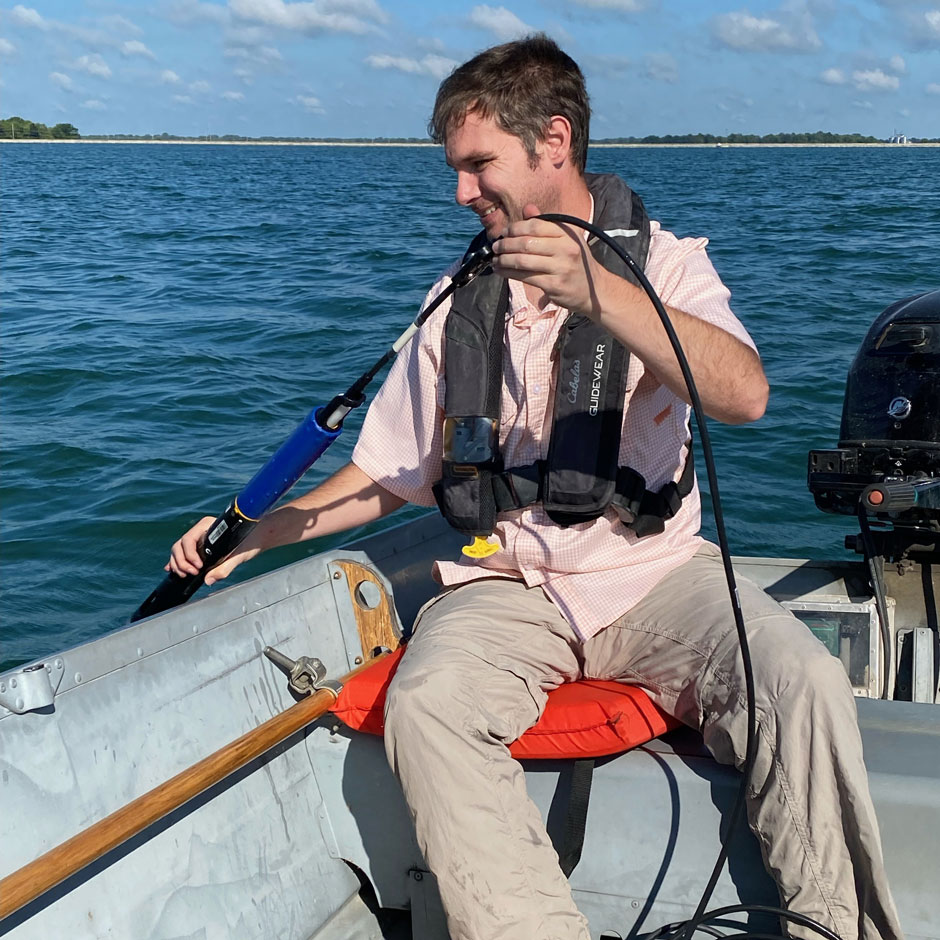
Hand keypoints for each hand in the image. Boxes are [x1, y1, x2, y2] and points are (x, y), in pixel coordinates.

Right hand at [165, 516, 261, 585]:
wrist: (258, 537)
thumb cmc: (251, 541)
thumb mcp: (239, 556)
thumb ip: (225, 568)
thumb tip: (208, 579)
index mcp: (208, 526)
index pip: (188, 539)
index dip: (189, 555)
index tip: (198, 567)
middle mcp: (200, 530)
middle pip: (180, 545)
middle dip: (182, 561)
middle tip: (192, 573)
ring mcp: (198, 538)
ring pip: (178, 549)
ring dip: (178, 563)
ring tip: (186, 574)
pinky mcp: (199, 546)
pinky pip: (183, 553)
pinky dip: (177, 562)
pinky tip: (174, 571)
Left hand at [490, 204, 606, 316]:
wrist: (595, 290)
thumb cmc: (576, 262)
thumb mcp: (567, 239)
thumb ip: (546, 224)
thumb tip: (527, 208)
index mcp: (568, 233)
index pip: (535, 225)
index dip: (516, 228)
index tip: (505, 232)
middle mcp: (566, 248)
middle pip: (526, 243)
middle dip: (506, 244)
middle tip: (495, 247)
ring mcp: (561, 267)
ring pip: (523, 261)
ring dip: (504, 260)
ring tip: (495, 260)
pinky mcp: (554, 285)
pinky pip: (525, 277)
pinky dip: (509, 273)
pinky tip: (501, 271)